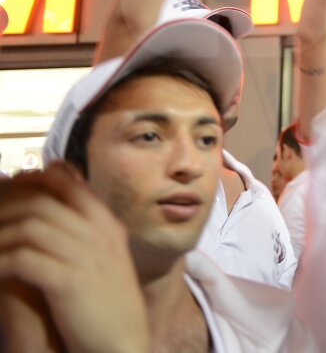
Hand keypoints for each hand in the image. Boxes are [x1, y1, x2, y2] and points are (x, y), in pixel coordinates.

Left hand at [0, 164, 149, 352]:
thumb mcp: (103, 260)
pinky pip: (21, 260)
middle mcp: (98, 232)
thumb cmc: (106, 306)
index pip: (65, 180)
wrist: (123, 344)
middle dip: (2, 207)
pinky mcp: (69, 282)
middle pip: (40, 200)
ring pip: (27, 227)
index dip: (28, 180)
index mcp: (106, 223)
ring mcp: (86, 255)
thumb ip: (82, 232)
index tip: (6, 190)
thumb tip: (46, 210)